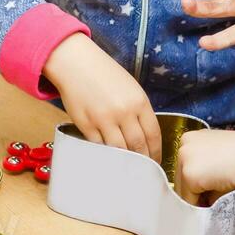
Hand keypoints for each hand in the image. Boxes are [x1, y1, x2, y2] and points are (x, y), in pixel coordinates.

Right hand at [42, 34, 162, 161]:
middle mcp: (124, 112)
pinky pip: (99, 147)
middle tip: (144, 169)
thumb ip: (140, 111)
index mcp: (139, 102)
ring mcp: (104, 120)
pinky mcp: (87, 125)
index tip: (156, 160)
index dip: (156, 152)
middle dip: (143, 161)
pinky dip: (106, 154)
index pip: (153, 135)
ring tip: (128, 166)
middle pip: (138, 146)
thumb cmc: (106, 75)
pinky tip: (109, 158)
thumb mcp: (131, 88)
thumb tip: (146, 137)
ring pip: (120, 150)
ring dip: (125, 161)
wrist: (77, 65)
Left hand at [175, 129, 234, 204]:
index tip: (203, 189)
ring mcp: (184, 160)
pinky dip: (199, 205)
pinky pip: (190, 198)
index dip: (196, 179)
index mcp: (191, 137)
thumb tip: (202, 188)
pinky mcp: (189, 175)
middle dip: (194, 190)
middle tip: (208, 199)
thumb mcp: (220, 153)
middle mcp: (184, 145)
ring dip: (197, 197)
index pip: (186, 164)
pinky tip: (212, 202)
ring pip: (183, 188)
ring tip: (213, 200)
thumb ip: (207, 166)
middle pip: (181, 176)